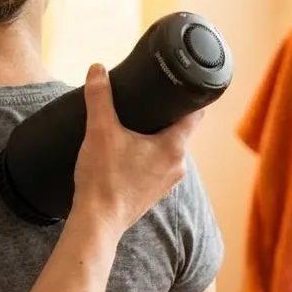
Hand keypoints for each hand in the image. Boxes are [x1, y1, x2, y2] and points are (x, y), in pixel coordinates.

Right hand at [71, 64, 200, 239]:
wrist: (96, 222)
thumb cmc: (103, 179)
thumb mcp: (99, 131)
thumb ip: (99, 97)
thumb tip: (98, 69)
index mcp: (174, 147)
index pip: (195, 114)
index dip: (187, 97)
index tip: (177, 85)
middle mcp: (178, 166)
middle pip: (178, 130)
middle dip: (163, 116)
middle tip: (146, 101)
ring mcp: (167, 183)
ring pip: (166, 149)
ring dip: (153, 137)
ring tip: (133, 125)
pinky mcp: (152, 193)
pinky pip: (156, 166)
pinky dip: (146, 156)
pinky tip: (127, 152)